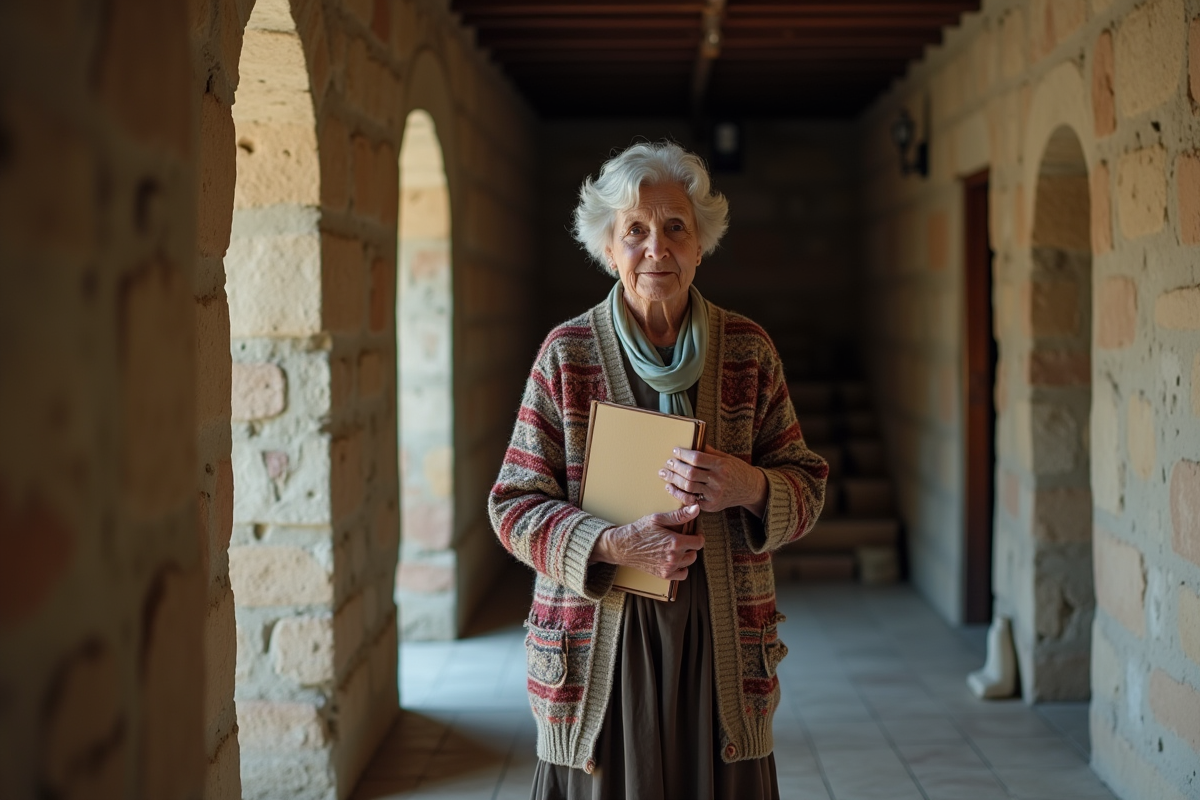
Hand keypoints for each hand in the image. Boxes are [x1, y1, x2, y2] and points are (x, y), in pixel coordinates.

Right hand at [589, 505, 703, 580]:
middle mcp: (674, 557)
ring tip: (676, 547)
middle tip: (682, 538)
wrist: (622, 547)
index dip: (698, 535)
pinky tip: (674, 559)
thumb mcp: (658, 519)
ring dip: (686, 555)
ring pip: (689, 562)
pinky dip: (682, 568)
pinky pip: (682, 574)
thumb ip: (679, 515)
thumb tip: (696, 508)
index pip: (699, 541)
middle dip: (691, 544)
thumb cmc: (639, 531)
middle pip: (695, 552)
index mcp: (675, 542)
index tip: (693, 532)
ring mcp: (669, 568)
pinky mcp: (664, 575)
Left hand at [660, 445, 768, 516]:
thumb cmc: (736, 470)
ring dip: (673, 480)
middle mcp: (718, 480)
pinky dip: (679, 494)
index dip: (683, 454)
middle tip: (667, 463)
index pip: (697, 458)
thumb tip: (691, 442)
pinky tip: (671, 488)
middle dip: (675, 467)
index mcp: (721, 465)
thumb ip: (708, 452)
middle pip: (690, 473)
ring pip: (688, 487)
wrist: (750, 489)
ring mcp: (715, 495)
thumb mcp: (726, 457)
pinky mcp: (711, 506)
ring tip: (665, 474)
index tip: (675, 451)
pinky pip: (691, 500)